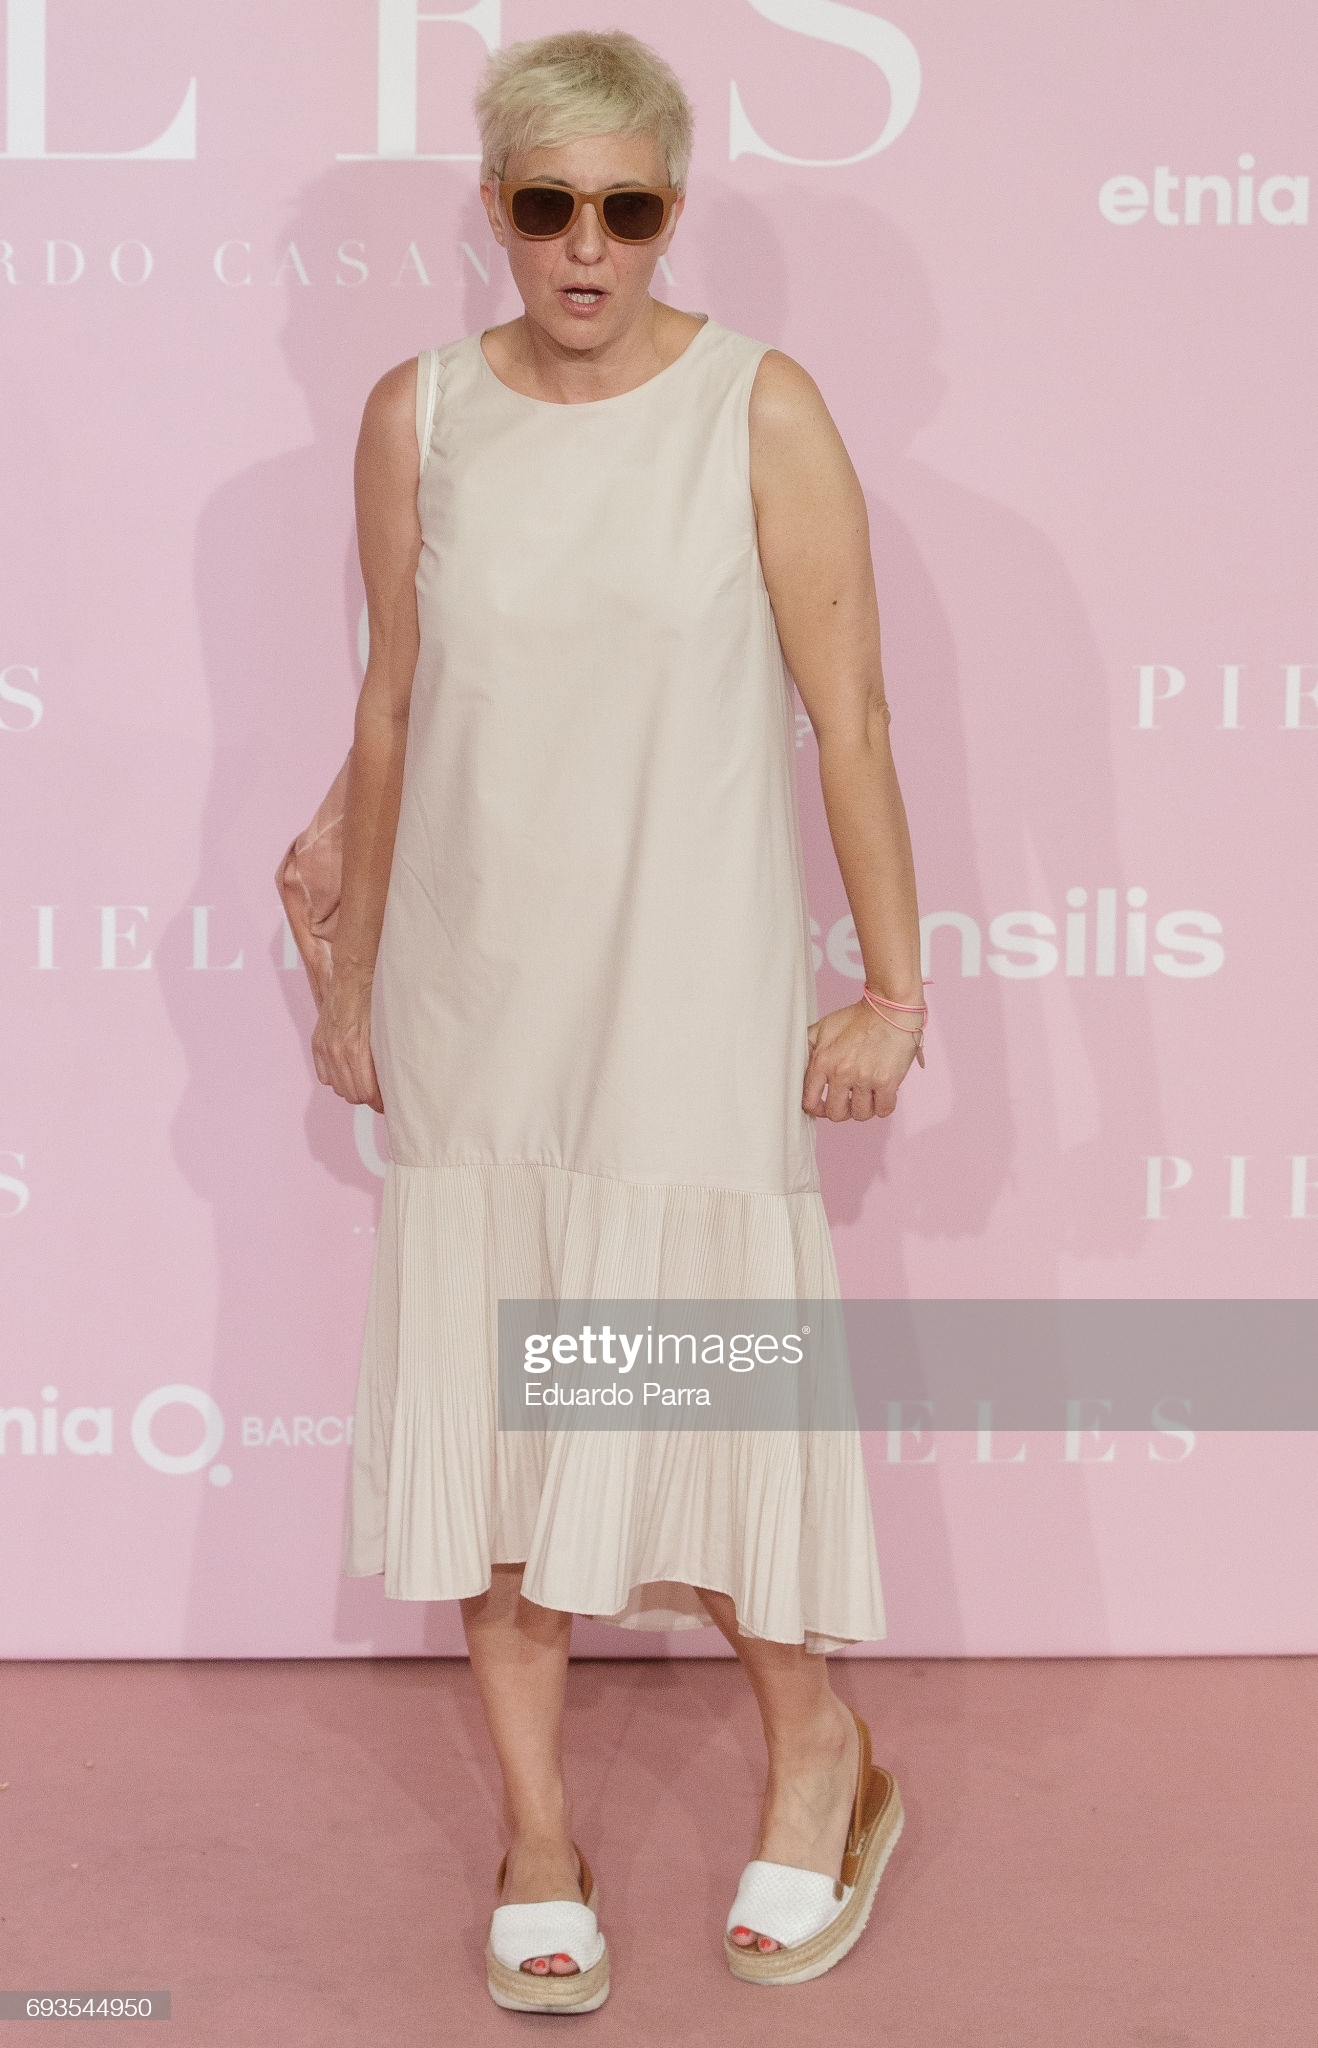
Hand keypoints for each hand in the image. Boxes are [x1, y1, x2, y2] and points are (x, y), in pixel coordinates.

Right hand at [311, 972, 383, 1111]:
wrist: (356, 975)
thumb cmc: (378, 1000)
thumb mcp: (388, 1030)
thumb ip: (388, 1058)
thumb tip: (397, 1082)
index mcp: (356, 1050)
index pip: (366, 1094)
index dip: (380, 1102)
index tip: (390, 1102)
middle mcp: (337, 1051)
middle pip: (352, 1094)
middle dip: (368, 1097)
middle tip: (382, 1094)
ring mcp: (325, 1047)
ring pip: (338, 1087)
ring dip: (352, 1088)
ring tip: (367, 1082)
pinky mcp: (318, 1042)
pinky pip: (324, 1075)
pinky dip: (336, 1077)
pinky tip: (349, 1071)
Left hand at [803, 999, 919, 1121]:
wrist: (890, 1009)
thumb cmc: (859, 1018)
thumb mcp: (824, 1027)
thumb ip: (808, 1046)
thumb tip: (796, 1062)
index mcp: (822, 1061)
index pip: (810, 1102)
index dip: (817, 1108)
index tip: (824, 1106)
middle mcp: (841, 1073)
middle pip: (836, 1113)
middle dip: (842, 1110)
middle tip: (848, 1101)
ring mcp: (865, 1079)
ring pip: (860, 1115)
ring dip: (863, 1109)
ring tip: (866, 1096)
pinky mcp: (887, 1082)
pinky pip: (883, 1110)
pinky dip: (882, 1107)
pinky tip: (881, 1096)